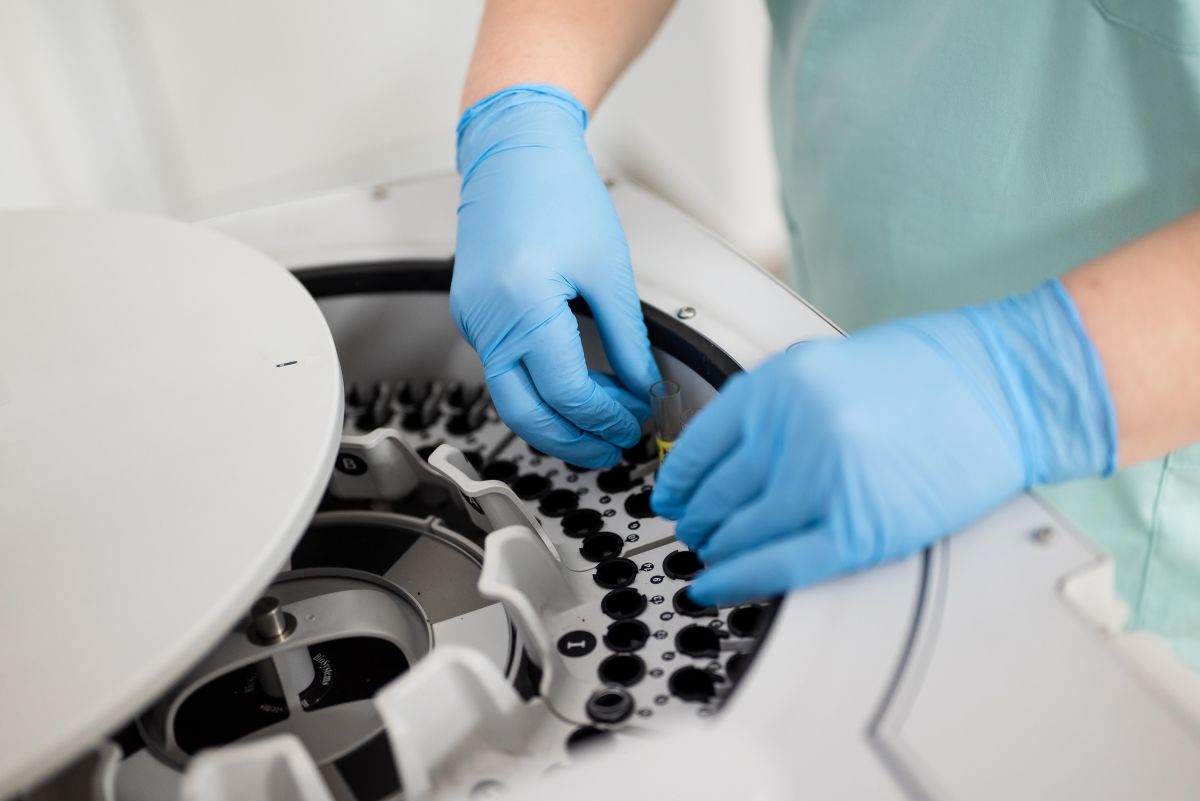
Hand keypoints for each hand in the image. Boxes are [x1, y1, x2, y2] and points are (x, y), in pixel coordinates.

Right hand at [453, 84, 660, 467]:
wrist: (513, 147)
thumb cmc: (556, 190)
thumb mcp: (608, 270)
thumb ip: (628, 339)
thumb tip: (643, 384)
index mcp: (524, 307)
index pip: (568, 393)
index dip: (607, 415)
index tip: (635, 417)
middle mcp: (487, 319)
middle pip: (526, 414)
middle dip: (572, 441)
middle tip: (610, 448)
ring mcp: (472, 318)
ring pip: (508, 398)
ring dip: (552, 421)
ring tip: (594, 427)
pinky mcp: (472, 313)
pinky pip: (501, 369)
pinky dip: (535, 389)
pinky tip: (567, 390)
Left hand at [651, 280, 1115, 605]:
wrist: (1006, 384)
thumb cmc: (931, 371)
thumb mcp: (826, 364)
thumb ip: (771, 408)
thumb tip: (725, 460)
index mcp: (780, 382)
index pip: (699, 446)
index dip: (677, 482)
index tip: (670, 497)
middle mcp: (794, 428)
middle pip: (716, 495)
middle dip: (697, 520)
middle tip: (693, 531)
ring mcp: (825, 479)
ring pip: (741, 534)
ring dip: (719, 551)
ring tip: (715, 555)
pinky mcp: (862, 527)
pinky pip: (780, 564)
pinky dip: (740, 580)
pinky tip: (718, 586)